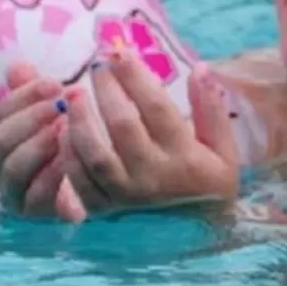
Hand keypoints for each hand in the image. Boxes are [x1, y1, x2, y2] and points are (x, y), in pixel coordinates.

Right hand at [0, 61, 85, 218]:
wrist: (98, 191)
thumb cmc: (74, 148)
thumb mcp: (59, 117)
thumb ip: (37, 94)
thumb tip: (16, 66)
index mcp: (6, 137)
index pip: (2, 113)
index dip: (25, 95)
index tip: (54, 83)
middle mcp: (3, 165)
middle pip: (1, 140)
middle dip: (30, 120)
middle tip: (60, 107)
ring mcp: (15, 192)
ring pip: (14, 168)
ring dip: (38, 146)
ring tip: (65, 130)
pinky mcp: (33, 213)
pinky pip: (36, 195)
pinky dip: (51, 175)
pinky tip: (71, 158)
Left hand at [58, 47, 240, 216]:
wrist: (196, 235)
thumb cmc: (208, 182)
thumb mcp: (223, 149)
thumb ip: (211, 109)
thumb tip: (200, 68)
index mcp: (184, 157)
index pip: (156, 108)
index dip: (135, 76)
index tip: (120, 50)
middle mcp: (153, 177)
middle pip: (122, 126)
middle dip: (106, 89)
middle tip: (97, 64)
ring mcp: (126, 195)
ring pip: (95, 155)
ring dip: (81, 120)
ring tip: (74, 94)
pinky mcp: (105, 208)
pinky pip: (79, 180)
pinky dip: (68, 154)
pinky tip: (63, 129)